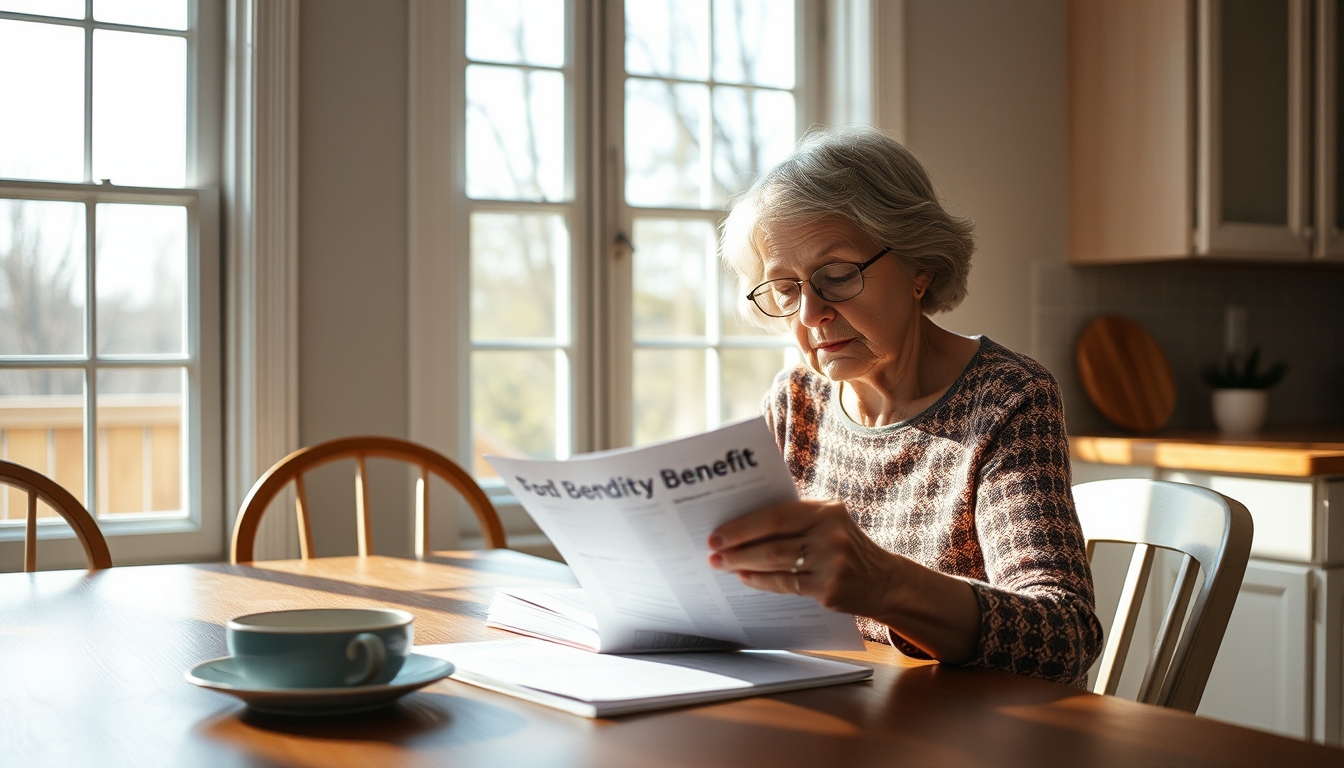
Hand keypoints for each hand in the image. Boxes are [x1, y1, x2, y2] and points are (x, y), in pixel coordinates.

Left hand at [706, 498, 905, 617]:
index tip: (718, 531)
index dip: (743, 524)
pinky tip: (744, 577)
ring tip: (721, 564)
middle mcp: (831, 534)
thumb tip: (740, 524)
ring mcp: (832, 563)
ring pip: (776, 563)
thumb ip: (794, 519)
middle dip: (737, 546)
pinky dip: (760, 581)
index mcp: (827, 510)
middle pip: (772, 540)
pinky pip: (785, 585)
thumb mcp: (828, 523)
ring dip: (742, 564)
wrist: (884, 580)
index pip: (776, 514)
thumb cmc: (844, 546)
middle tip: (712, 550)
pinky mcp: (830, 589)